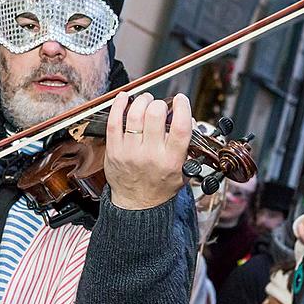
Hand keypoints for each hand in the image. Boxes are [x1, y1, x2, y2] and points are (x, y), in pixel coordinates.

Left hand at [104, 92, 191, 209]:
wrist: (137, 205)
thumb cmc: (161, 185)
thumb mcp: (184, 170)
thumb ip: (189, 146)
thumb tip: (188, 119)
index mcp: (172, 160)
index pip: (180, 128)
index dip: (182, 107)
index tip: (180, 100)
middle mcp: (151, 155)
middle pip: (155, 115)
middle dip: (159, 103)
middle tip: (160, 105)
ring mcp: (130, 152)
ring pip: (135, 115)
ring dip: (141, 100)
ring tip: (145, 100)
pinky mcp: (114, 150)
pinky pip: (114, 122)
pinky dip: (119, 105)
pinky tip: (124, 98)